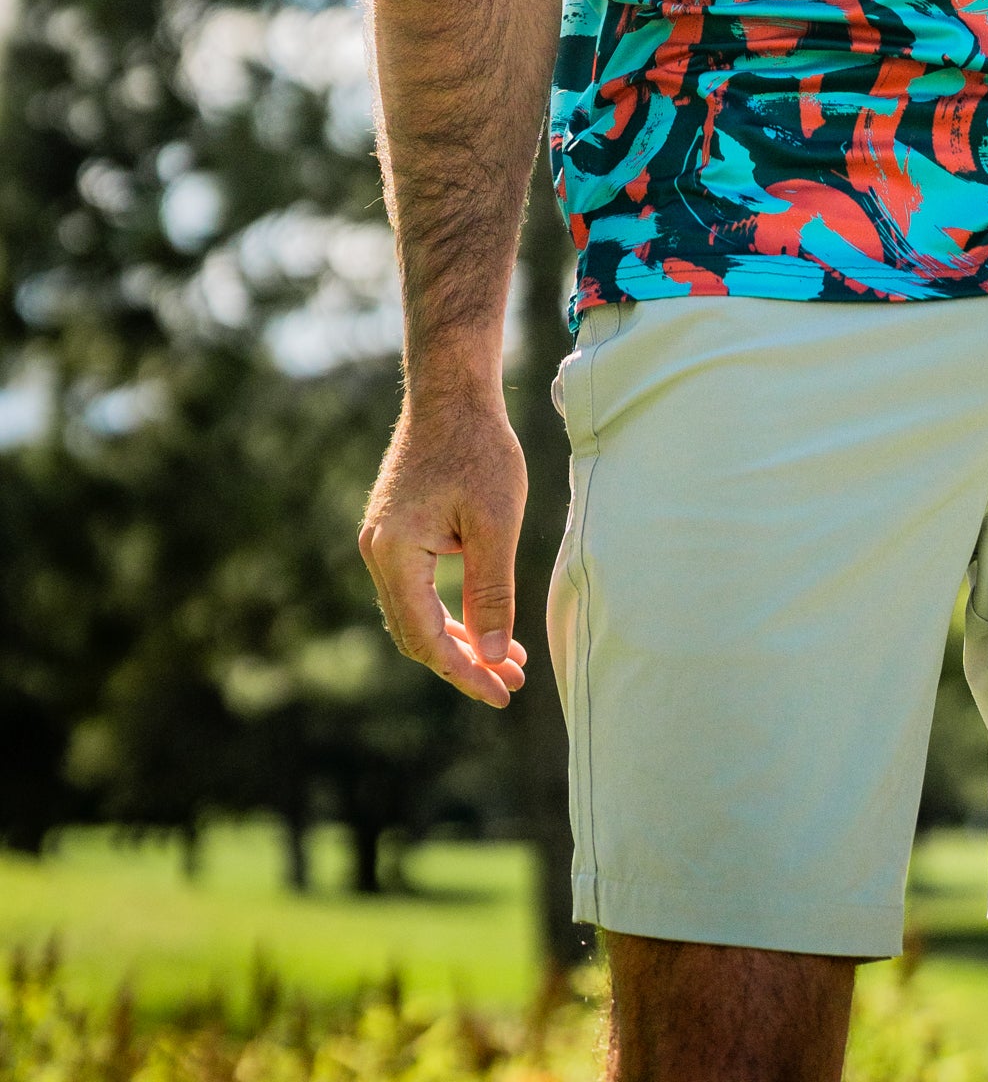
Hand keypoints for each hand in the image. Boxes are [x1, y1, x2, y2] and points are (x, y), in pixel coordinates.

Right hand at [359, 383, 529, 706]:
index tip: (503, 694)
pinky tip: (485, 624)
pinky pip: (418, 588)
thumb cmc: (478, 448)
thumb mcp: (496, 523)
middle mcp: (377, 552)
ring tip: (508, 661)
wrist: (452, 392)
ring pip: (417, 613)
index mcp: (396, 553)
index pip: (427, 637)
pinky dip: (451, 610)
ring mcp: (382, 541)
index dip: (465, 673)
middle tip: (512, 683)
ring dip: (460, 640)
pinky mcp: (395, 531)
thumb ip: (492, 592)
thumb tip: (493, 655)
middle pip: (416, 632)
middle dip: (464, 663)